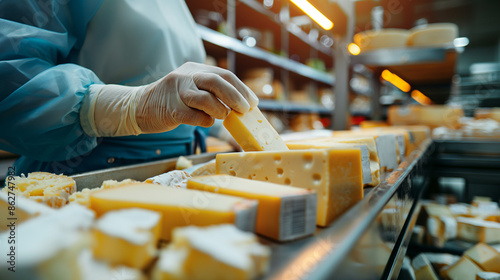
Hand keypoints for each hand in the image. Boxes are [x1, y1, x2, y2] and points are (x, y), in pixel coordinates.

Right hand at [82, 62, 258, 136]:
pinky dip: (204, 121)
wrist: (138, 107)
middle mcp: (186, 76)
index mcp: (195, 69)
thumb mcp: (192, 89)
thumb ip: (212, 93)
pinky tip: (205, 122)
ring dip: (220, 110)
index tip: (253, 102)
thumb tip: (241, 106)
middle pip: (216, 81)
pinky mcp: (169, 109)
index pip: (224, 74)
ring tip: (223, 116)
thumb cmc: (172, 102)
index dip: (241, 89)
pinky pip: (192, 116)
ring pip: (205, 98)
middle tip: (245, 109)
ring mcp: (176, 92)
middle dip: (235, 96)